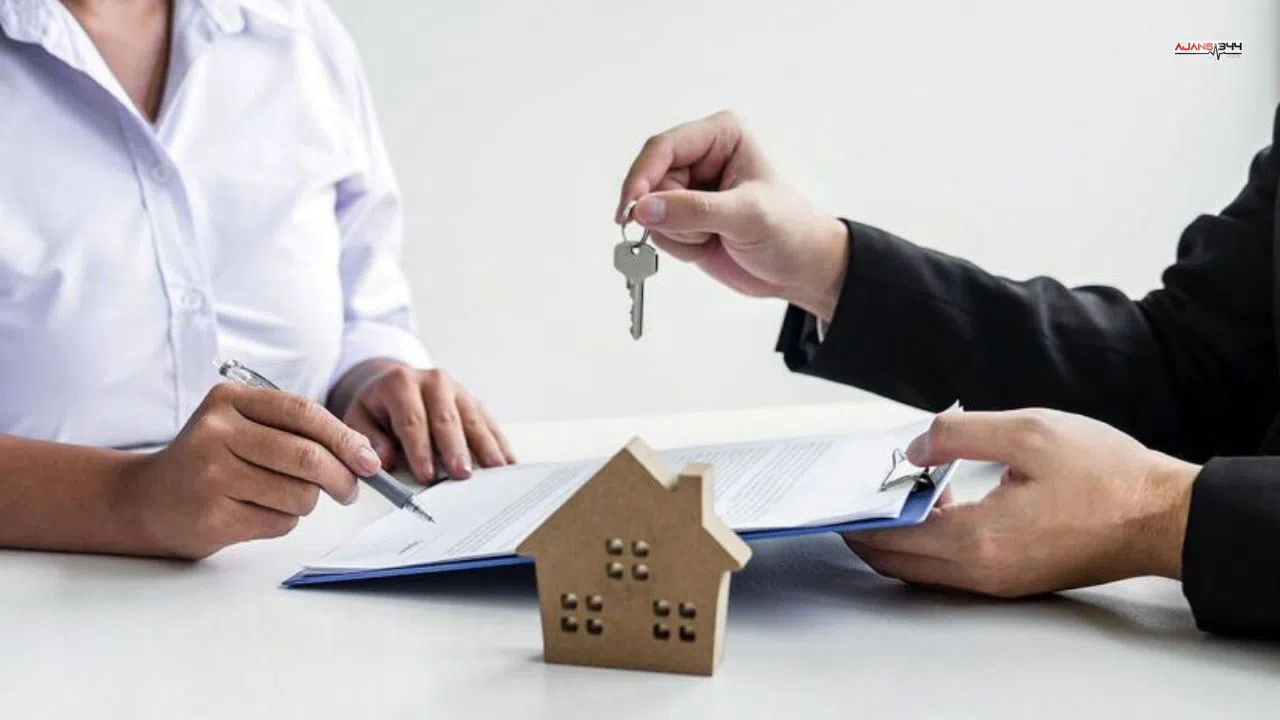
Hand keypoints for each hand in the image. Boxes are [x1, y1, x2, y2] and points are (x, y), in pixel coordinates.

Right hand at [122, 383, 380, 558]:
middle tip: (349, 490)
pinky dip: (283, 521)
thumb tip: (362, 456)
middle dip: (341, 478)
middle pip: (306, 456)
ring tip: (283, 498)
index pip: (303, 412)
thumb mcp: (243, 426)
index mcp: (229, 400)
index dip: (344, 437)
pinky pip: (278, 522)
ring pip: (298, 494)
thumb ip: (296, 431)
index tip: (369, 460)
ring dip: (306, 503)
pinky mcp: (213, 515)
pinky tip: (256, 512)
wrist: (148, 500)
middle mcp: (216, 432)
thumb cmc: (212, 461)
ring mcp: (211, 475)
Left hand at [337, 361, 513, 481]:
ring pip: (473, 419)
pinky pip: (488, 423)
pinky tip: (507, 461)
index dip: (419, 449)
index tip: (426, 474)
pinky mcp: (474, 402)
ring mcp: (458, 390)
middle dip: (455, 449)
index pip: (411, 419)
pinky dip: (498, 443)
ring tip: (494, 470)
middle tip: (461, 474)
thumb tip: (381, 460)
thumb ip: (368, 438)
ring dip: (484, 447)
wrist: (397, 385)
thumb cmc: (378, 408)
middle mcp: (433, 382)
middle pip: (446, 419)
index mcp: (401, 383)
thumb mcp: (360, 418)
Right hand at [617, 110, 849, 321]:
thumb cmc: (791, 231)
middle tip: (703, 232)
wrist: (802, 270)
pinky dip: (679, 246)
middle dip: (669, 214)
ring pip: (650, 210)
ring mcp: (690, 189)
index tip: (631, 208)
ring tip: (713, 237)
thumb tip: (645, 208)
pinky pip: (658, 231)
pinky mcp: (684, 218)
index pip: (663, 147)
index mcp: (721, 136)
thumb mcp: (747, 216)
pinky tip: (708, 245)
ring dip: (677, 233)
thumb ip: (694, 211)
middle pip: (651, 181)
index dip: (641, 177)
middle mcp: (701, 157)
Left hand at [843, 409, 1199, 596]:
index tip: (838, 495)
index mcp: (979, 539)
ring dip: (900, 537)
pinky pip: (952, 568)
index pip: (891, 538)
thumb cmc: (1106, 474)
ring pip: (924, 568)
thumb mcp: (1028, 431)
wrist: (1162, 515)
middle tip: (852, 497)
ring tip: (894, 492)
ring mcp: (999, 581)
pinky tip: (937, 504)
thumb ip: (959, 434)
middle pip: (898, 562)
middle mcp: (982, 571)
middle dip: (868, 531)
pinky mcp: (1014, 579)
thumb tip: (913, 449)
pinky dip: (930, 542)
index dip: (857, 517)